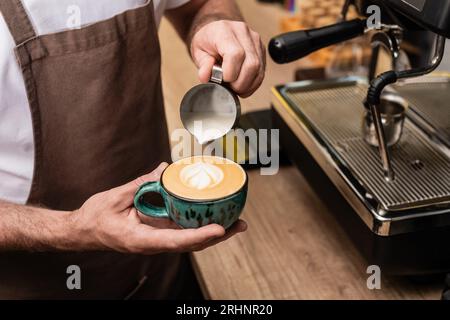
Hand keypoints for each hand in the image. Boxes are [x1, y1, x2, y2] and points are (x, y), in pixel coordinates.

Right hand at [71, 163, 246, 253]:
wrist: (84, 231)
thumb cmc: (96, 218)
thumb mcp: (116, 198)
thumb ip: (142, 184)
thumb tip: (164, 169)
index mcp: (141, 239)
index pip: (176, 241)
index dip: (199, 236)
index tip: (219, 229)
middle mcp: (153, 243)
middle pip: (191, 243)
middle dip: (217, 235)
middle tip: (240, 224)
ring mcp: (157, 240)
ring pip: (190, 240)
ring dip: (213, 232)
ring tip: (236, 222)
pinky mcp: (158, 233)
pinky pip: (182, 232)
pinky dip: (200, 225)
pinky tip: (213, 216)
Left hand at [190, 20, 265, 97]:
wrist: (216, 32)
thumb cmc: (208, 41)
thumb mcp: (198, 52)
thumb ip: (203, 65)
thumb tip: (206, 76)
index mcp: (225, 31)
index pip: (236, 54)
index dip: (230, 73)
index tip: (222, 79)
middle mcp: (243, 32)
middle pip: (251, 64)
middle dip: (240, 83)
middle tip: (229, 86)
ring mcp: (255, 40)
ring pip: (259, 70)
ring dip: (247, 85)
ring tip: (235, 86)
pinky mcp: (261, 50)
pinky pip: (262, 72)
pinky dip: (252, 83)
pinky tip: (243, 84)